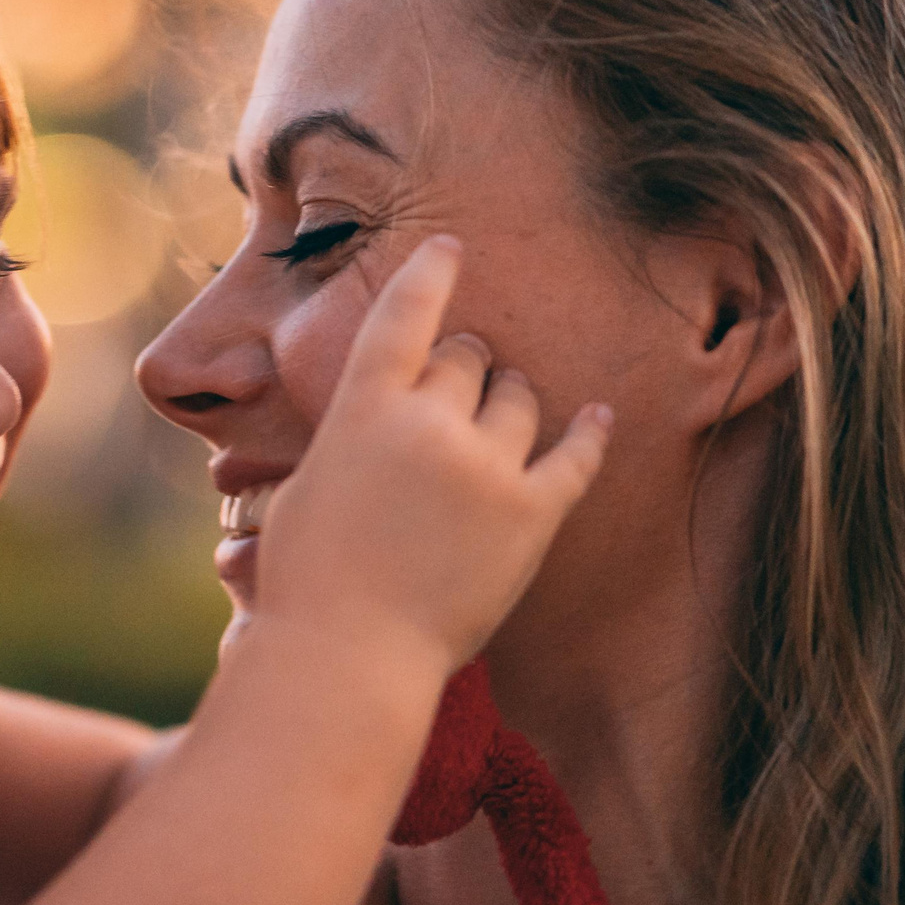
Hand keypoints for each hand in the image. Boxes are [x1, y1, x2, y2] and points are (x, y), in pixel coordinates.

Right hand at [252, 235, 611, 680]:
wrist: (349, 658)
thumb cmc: (308, 584)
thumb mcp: (306, 490)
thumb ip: (348, 442)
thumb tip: (372, 419)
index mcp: (363, 409)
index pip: (406, 315)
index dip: (430, 272)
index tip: (450, 246)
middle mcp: (429, 424)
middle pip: (467, 359)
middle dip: (465, 365)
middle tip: (461, 383)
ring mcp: (487, 468)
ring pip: (520, 397)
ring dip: (512, 399)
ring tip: (504, 417)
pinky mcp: (532, 516)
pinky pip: (576, 457)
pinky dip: (589, 433)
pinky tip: (598, 416)